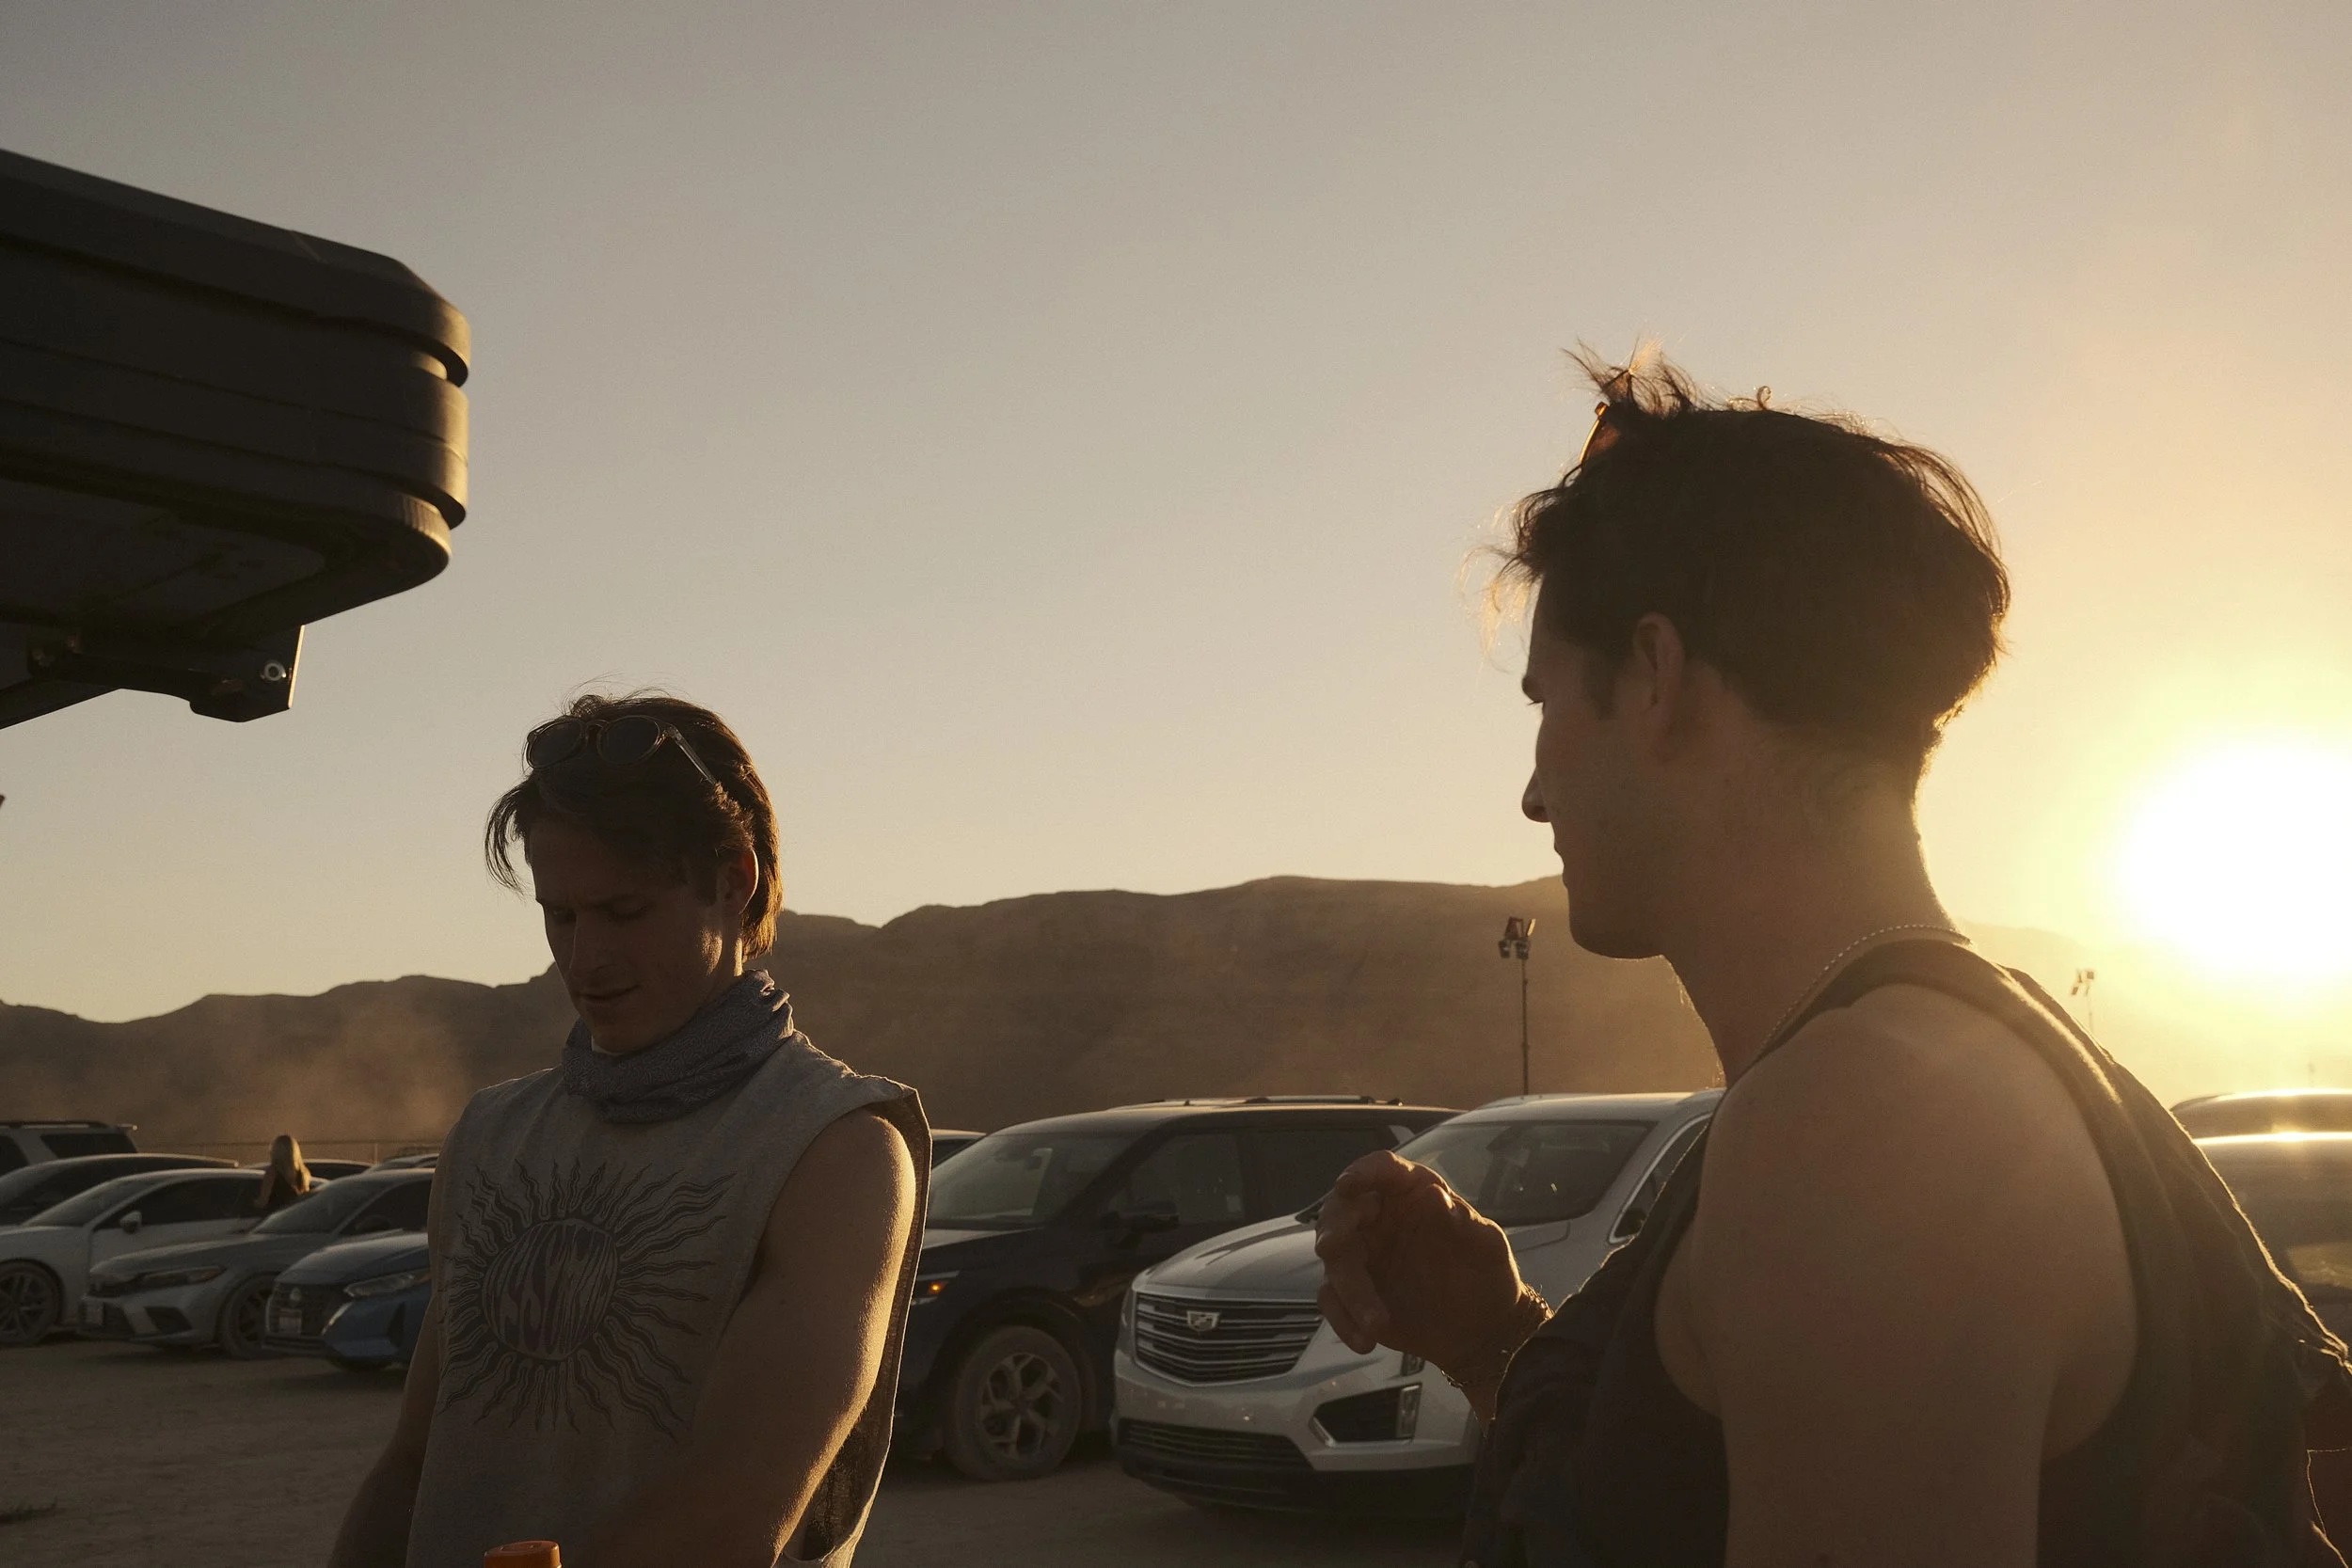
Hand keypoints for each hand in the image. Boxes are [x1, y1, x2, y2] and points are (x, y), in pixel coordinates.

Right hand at [1315, 1151, 1534, 1375]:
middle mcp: (1379, 1218)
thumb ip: (1462, 1221)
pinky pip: (1334, 1301)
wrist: (1482, 1329)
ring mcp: (1363, 1256)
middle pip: (1341, 1211)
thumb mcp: (1486, 1246)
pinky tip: (1366, 1342)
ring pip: (1336, 1262)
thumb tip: (1434, 1195)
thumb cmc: (1486, 1273)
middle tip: (1334, 1248)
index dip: (1363, 1172)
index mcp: (1411, 1193)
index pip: (1383, 1169)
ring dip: (1350, 1292)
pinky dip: (1344, 1321)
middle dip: (1334, 1227)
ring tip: (1378, 1324)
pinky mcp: (1352, 1293)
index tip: (1347, 1185)